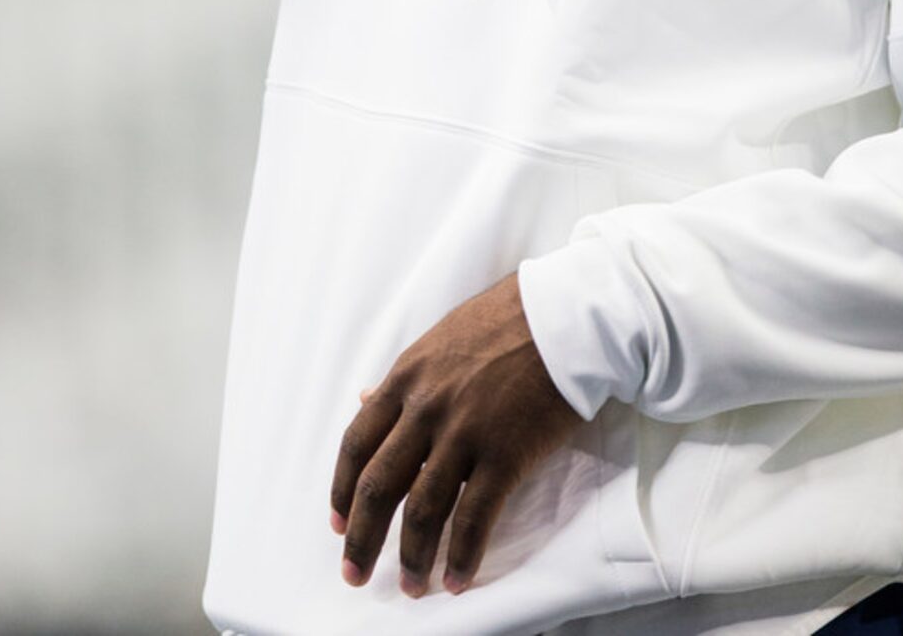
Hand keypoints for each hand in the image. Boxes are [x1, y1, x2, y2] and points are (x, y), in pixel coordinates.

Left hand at [330, 270, 583, 596]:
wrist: (563, 315)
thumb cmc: (504, 320)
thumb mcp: (440, 339)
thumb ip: (403, 376)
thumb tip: (364, 399)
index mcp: (406, 378)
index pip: (357, 444)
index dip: (343, 491)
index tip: (338, 524)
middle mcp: (426, 409)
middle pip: (379, 486)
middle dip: (362, 538)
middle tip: (354, 572)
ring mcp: (464, 433)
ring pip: (423, 509)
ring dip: (412, 557)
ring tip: (410, 588)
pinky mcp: (504, 454)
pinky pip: (475, 517)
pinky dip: (462, 555)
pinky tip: (456, 579)